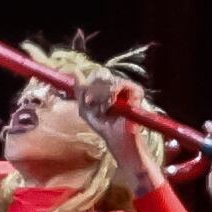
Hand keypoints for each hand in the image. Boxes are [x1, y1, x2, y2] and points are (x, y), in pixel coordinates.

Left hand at [76, 74, 161, 190]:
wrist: (116, 139)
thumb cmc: (103, 126)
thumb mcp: (86, 109)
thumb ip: (80, 92)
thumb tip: (76, 72)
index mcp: (106, 87)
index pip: (95, 75)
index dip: (88, 85)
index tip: (87, 101)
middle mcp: (117, 85)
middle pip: (101, 75)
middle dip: (94, 92)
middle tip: (93, 105)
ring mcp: (127, 87)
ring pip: (109, 79)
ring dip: (102, 96)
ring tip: (104, 110)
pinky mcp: (136, 91)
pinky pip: (120, 83)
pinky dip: (112, 95)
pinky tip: (111, 106)